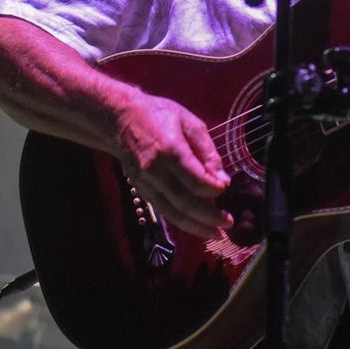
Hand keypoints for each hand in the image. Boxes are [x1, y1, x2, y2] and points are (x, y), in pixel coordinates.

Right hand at [112, 93, 232, 238]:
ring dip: (196, 226)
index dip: (214, 189)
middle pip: (185, 202)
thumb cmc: (159, 115)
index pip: (195, 179)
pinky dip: (182, 221)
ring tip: (216, 233)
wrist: (121, 119)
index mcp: (169, 150)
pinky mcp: (141, 190)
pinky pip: (164, 211)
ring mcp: (145, 183)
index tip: (226, 188)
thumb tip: (222, 179)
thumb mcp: (190, 123)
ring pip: (173, 212)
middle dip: (209, 216)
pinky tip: (197, 226)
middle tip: (228, 223)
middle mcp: (155, 170)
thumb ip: (208, 151)